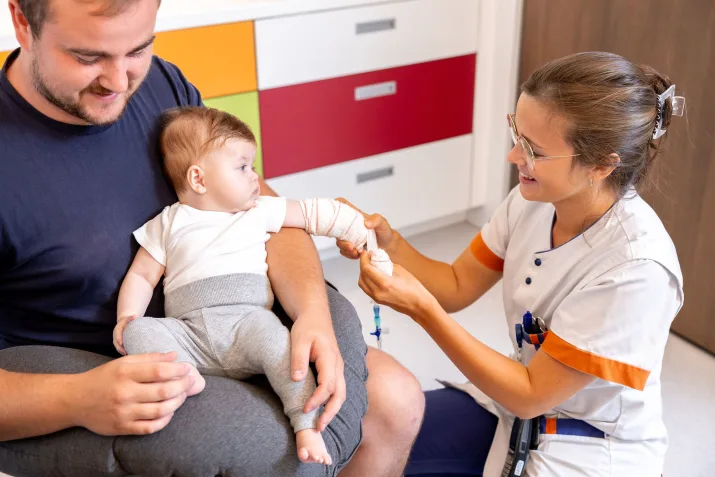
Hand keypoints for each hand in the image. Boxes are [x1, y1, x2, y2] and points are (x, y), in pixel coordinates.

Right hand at [70, 352, 194, 435]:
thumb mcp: (123, 362)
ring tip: (182, 395)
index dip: (178, 370)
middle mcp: (124, 393)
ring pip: (160, 410)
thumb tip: (175, 355)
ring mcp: (123, 413)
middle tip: (190, 381)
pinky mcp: (122, 428)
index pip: (159, 371)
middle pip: (163, 391)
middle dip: (182, 386)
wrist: (75, 400)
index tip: (187, 368)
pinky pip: (150, 427)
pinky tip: (170, 412)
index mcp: (125, 373)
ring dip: (177, 402)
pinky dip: (165, 420)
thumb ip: (150, 358)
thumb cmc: (103, 378)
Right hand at [113, 315, 136, 354]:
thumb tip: (135, 316)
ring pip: (117, 347)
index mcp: (117, 329)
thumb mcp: (128, 318)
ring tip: (127, 355)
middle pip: (116, 343)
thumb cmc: (127, 321)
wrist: (124, 323)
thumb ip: (131, 317)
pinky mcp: (119, 343)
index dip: (118, 338)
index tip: (121, 342)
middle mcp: (116, 336)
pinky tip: (128, 355)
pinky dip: (123, 352)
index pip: (117, 334)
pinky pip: (120, 349)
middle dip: (119, 348)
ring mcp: (117, 340)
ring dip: (121, 351)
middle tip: (125, 352)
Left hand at [290, 315, 345, 431]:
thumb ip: (298, 359)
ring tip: (320, 425)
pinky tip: (322, 412)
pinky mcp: (335, 370)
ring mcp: (338, 368)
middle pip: (340, 394)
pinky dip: (332, 403)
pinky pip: (338, 390)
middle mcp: (338, 365)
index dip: (317, 400)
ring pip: (341, 394)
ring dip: (332, 411)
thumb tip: (297, 379)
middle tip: (318, 428)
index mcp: (329, 357)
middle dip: (330, 413)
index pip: (327, 384)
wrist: (316, 316)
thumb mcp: (298, 339)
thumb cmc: (307, 326)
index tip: (304, 410)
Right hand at [335, 198, 396, 258]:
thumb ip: (376, 220)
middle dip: (340, 237)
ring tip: (356, 252)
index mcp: (354, 215)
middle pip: (335, 227)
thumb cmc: (383, 231)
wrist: (388, 246)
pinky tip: (357, 255)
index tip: (333, 215)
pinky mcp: (350, 247)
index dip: (333, 207)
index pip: (340, 205)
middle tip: (350, 245)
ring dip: (345, 248)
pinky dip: (349, 254)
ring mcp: (348, 236)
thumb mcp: (382, 222)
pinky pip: (344, 251)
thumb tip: (366, 223)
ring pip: (339, 241)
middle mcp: (349, 225)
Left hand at [358, 251, 436, 316]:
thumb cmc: (414, 288)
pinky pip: (366, 289)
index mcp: (384, 283)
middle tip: (368, 257)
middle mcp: (377, 291)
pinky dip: (366, 280)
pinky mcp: (377, 300)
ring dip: (363, 273)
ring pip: (362, 283)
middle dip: (363, 265)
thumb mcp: (400, 271)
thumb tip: (378, 258)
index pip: (366, 268)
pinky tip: (373, 275)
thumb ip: (386, 264)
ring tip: (371, 266)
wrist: (418, 305)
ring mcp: (376, 297)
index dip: (363, 259)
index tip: (365, 252)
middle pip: (362, 275)